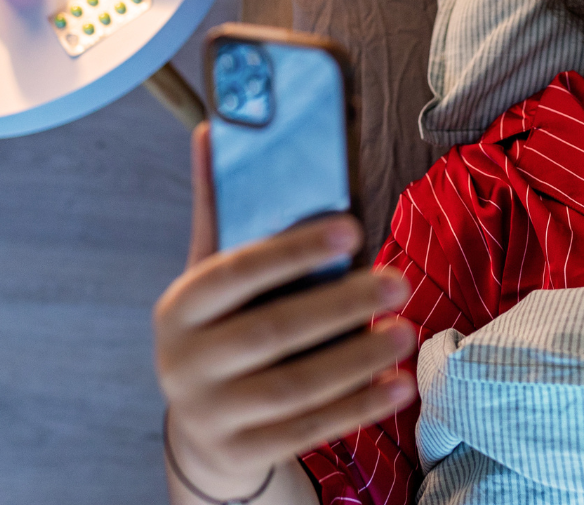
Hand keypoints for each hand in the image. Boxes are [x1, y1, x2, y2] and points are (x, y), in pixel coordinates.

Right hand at [154, 125, 416, 499]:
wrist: (202, 430)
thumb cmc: (219, 332)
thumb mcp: (211, 277)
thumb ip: (221, 212)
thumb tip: (212, 128)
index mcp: (179, 306)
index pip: (233, 271)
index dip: (294, 248)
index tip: (352, 226)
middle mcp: (184, 363)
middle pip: (271, 331)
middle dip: (341, 305)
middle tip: (398, 282)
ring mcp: (211, 414)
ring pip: (294, 387)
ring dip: (357, 359)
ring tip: (404, 332)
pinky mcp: (242, 454)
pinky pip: (307, 430)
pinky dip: (357, 407)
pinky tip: (398, 386)